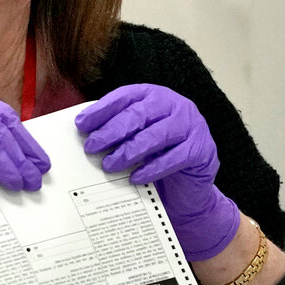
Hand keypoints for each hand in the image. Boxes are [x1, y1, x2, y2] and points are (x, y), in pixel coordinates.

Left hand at [75, 84, 238, 260]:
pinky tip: (135, 177)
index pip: (125, 97)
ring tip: (109, 165)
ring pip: (156, 135)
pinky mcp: (203, 150)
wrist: (187, 188)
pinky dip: (152, 168)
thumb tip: (82, 130)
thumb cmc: (154, 156)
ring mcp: (193, 126)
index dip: (101, 110)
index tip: (81, 125)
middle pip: (139, 114)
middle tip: (91, 147)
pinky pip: (174, 158)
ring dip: (129, 151)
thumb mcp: (133, 137)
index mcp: (155, 96)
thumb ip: (115, 129)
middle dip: (111, 131)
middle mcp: (176, 106)